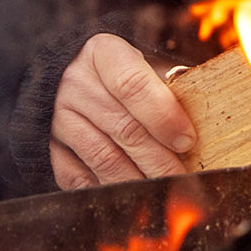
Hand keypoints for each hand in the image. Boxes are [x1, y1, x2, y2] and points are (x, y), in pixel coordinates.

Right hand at [49, 33, 196, 189]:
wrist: (65, 77)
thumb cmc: (119, 73)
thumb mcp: (141, 63)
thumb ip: (167, 82)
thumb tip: (200, 103)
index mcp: (103, 53)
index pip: (133, 84)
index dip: (163, 115)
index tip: (188, 140)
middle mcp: (75, 83)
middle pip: (124, 128)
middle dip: (160, 160)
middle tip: (185, 179)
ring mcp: (58, 118)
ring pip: (105, 158)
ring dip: (139, 180)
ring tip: (165, 192)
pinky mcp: (50, 149)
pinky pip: (81, 179)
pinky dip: (110, 191)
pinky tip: (134, 197)